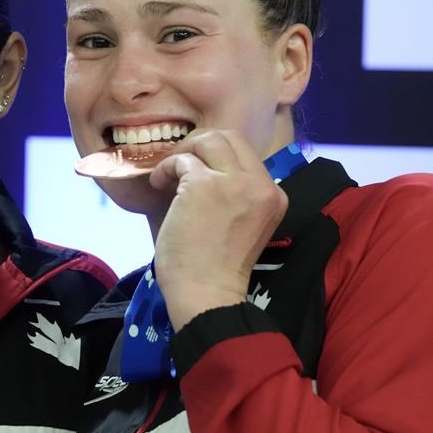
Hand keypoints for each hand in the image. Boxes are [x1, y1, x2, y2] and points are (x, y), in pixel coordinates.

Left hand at [148, 130, 287, 330]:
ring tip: (169, 175)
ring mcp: (233, 182)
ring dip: (184, 153)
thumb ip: (237, 194)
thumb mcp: (244, 223)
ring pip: (208, 139)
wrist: (207, 295)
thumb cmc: (219, 268)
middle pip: (231, 137)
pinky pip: (182, 160)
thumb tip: (206, 166)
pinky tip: (158, 184)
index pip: (248, 154)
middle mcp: (260, 184)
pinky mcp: (204, 185)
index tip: (199, 170)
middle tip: (182, 163)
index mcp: (274, 195)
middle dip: (201, 144)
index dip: (218, 156)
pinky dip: (166, 168)